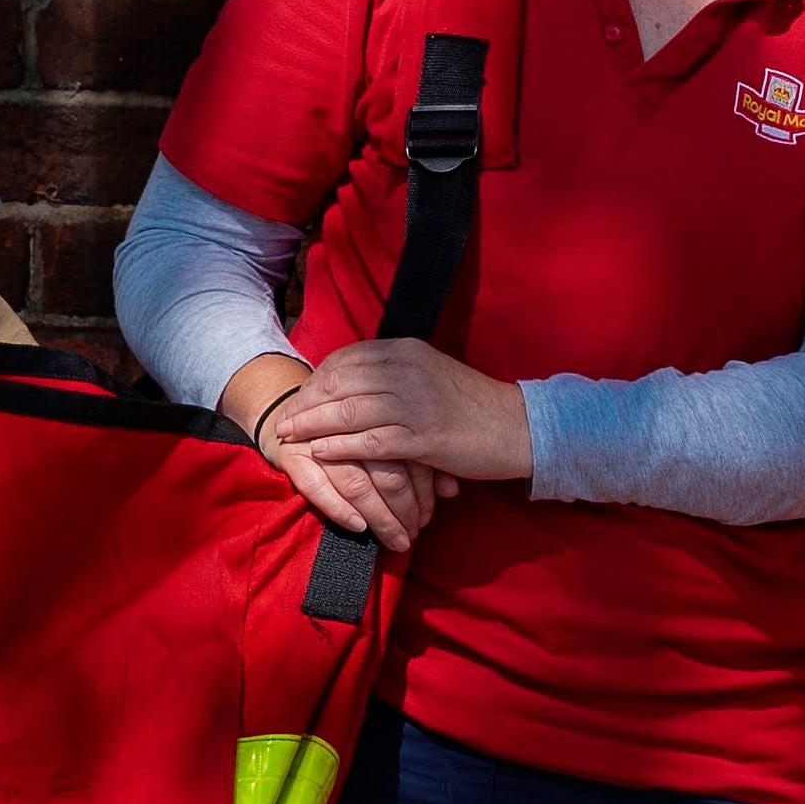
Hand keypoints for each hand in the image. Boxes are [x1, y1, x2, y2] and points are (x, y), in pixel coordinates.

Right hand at [215, 353, 457, 554]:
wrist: (294, 415)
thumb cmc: (353, 432)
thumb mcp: (390, 439)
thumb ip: (422, 460)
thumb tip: (452, 491)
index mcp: (378, 412)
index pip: (409, 455)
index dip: (423, 490)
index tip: (430, 517)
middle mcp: (349, 424)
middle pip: (386, 472)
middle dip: (403, 510)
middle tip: (414, 535)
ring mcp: (318, 440)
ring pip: (357, 484)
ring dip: (379, 518)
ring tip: (397, 541)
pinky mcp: (291, 456)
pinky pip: (316, 488)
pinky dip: (339, 509)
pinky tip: (359, 528)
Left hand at [260, 336, 533, 489]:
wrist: (520, 426)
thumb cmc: (473, 405)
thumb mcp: (431, 375)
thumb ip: (396, 374)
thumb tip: (357, 384)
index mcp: (407, 350)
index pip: (347, 359)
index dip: (318, 379)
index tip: (300, 398)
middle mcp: (407, 370)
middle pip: (341, 382)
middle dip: (307, 402)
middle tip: (285, 422)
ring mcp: (415, 403)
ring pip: (349, 411)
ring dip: (313, 425)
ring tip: (290, 438)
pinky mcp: (424, 436)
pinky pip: (370, 441)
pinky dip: (340, 446)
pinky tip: (320, 453)